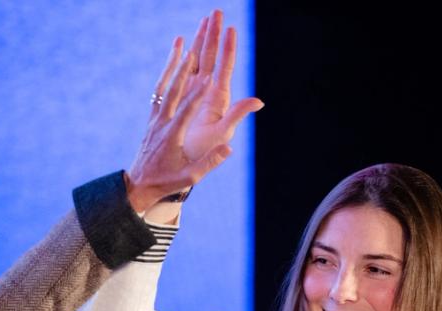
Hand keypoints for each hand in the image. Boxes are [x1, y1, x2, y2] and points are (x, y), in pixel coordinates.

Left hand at [126, 11, 262, 212]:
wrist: (139, 184)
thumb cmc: (167, 182)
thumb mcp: (191, 177)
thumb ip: (210, 162)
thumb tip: (229, 148)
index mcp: (172, 137)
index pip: (186, 112)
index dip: (198, 95)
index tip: (209, 78)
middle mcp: (161, 124)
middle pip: (173, 93)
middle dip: (184, 71)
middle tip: (195, 51)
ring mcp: (154, 119)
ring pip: (163, 87)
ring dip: (173, 65)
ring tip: (182, 44)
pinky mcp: (152, 118)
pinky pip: (159, 92)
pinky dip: (166, 75)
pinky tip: (173, 61)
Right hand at [181, 10, 262, 162]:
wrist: (184, 163)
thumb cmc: (203, 152)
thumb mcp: (222, 133)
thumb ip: (238, 115)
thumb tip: (259, 101)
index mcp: (218, 98)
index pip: (224, 67)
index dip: (228, 48)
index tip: (231, 29)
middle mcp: (208, 92)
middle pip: (212, 57)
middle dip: (215, 34)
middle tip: (217, 12)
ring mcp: (195, 92)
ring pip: (199, 60)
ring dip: (202, 39)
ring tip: (205, 20)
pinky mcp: (183, 97)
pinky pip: (183, 71)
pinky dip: (184, 55)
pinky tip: (183, 43)